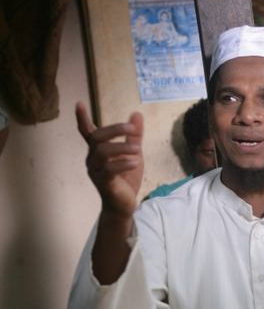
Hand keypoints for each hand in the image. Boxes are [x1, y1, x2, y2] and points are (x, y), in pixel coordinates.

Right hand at [76, 102, 143, 218]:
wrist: (124, 205)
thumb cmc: (126, 179)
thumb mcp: (134, 154)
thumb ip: (134, 136)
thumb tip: (136, 114)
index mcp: (97, 151)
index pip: (87, 132)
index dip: (82, 118)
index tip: (79, 103)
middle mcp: (92, 159)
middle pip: (97, 138)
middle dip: (114, 130)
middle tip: (132, 129)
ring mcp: (96, 171)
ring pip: (102, 152)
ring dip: (122, 148)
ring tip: (138, 151)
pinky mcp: (103, 183)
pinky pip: (109, 170)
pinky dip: (123, 164)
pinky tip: (135, 162)